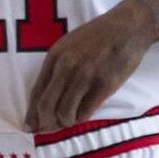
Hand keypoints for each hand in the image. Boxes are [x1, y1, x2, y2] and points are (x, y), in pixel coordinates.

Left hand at [25, 0, 156, 131]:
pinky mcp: (104, 84)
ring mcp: (85, 75)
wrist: (128, 27)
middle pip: (46, 105)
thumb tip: (46, 96)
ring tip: (69, 121)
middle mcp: (66, 66)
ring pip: (65, 111)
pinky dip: (81, 118)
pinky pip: (86, 111)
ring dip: (65, 122)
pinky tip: (83, 116)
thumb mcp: (69, 46)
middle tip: (48, 130)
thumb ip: (57, 67)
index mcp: (54, 56)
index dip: (32, 112)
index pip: (37, 91)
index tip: (30, 126)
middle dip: (45, 123)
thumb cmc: (98, 37)